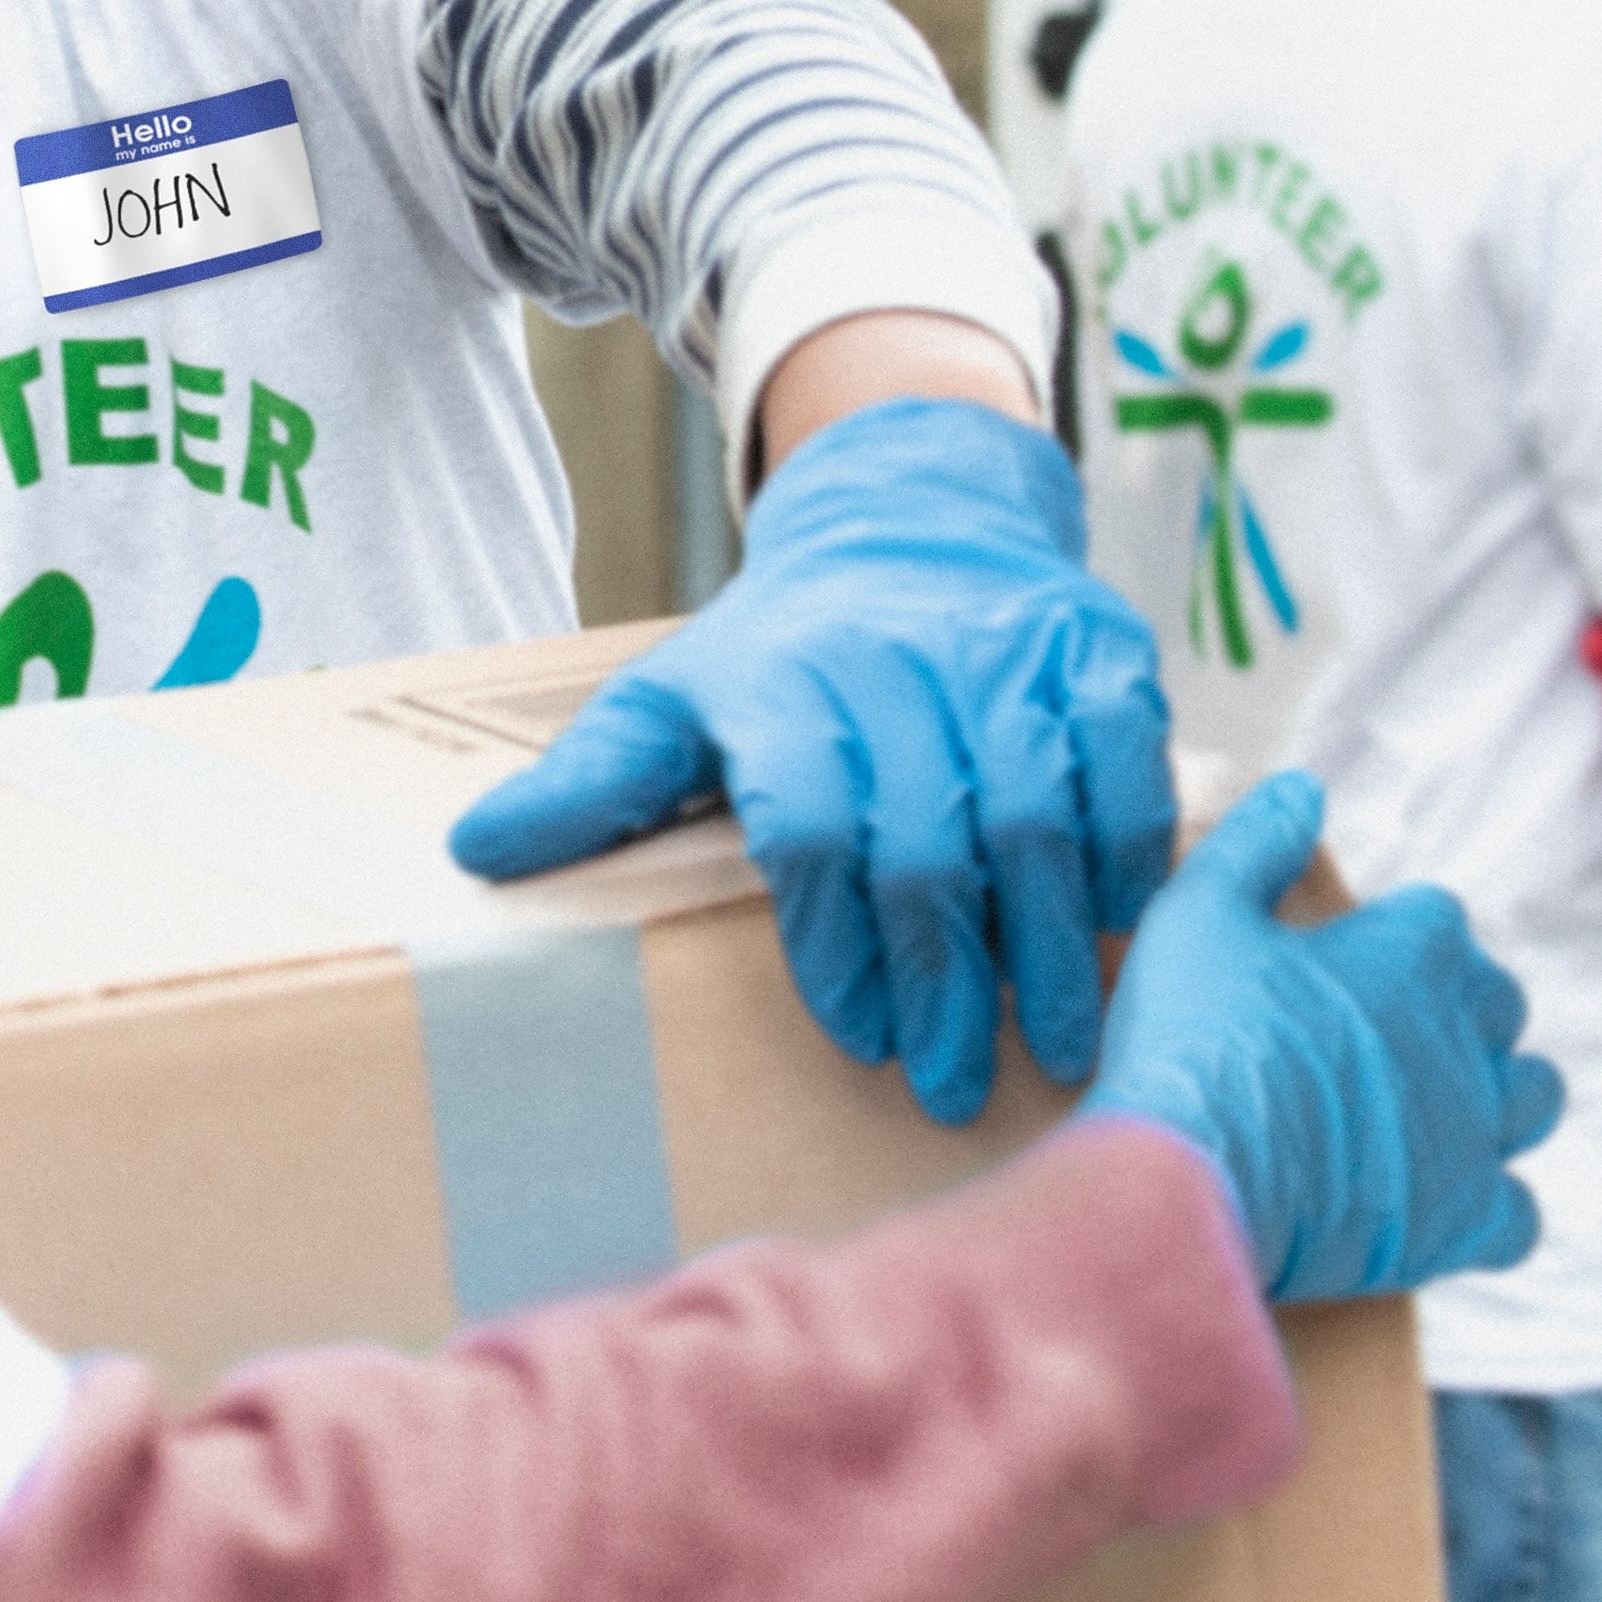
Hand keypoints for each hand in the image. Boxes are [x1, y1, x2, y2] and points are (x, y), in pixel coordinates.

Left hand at [449, 397, 1171, 1124]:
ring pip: (1038, 814)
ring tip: (1056, 1046)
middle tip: (954, 1082)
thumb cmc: (778, 652)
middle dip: (946, 977)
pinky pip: (1130, 766)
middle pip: (929, 840)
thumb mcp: (668, 701)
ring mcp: (1006, 652)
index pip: (810, 825)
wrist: (908, 520)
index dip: (834, 939)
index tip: (857, 1033)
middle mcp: (896, 662)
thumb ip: (590, 785)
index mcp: (782, 684)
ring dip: (1052, 945)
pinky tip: (1120, 932)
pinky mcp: (1098, 649)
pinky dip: (1130, 854)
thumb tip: (472, 852)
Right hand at [1087, 772, 1559, 1299]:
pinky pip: (1520, 1211)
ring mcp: (1474, 1134)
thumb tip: (1303, 789)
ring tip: (1425, 1099)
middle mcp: (1462, 1039)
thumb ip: (1254, 842)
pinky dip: (1490, 1199)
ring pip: (1531, 1097)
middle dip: (1455, 1003)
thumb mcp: (1198, 909)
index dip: (1393, 930)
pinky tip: (1435, 1193)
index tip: (1344, 954)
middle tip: (1376, 1021)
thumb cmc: (1195, 1033)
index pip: (1439, 917)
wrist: (1195, 1174)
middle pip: (1498, 1002)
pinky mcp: (1465, 1220)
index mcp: (1408, 954)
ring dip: (1493, 1089)